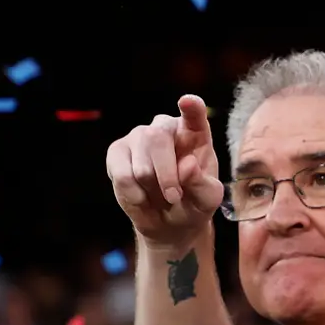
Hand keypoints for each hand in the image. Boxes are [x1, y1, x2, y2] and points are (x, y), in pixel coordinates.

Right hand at [107, 93, 222, 250]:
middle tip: (174, 197)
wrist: (167, 222)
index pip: (194, 113)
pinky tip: (142, 196)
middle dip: (166, 175)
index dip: (191, 107)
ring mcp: (139, 136)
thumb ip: (203, 185)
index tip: (188, 102)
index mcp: (194, 132)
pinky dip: (134, 194)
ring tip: (160, 196)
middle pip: (156, 139)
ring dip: (152, 189)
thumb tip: (188, 165)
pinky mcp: (118, 151)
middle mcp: (165, 127)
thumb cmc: (192, 203)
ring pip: (140, 163)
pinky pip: (122, 174)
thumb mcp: (207, 200)